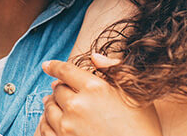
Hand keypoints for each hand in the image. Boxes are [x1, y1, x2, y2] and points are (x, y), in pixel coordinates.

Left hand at [37, 55, 161, 135]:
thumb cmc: (142, 127)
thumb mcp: (133, 93)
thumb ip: (113, 69)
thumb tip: (94, 57)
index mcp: (94, 88)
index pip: (66, 70)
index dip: (54, 66)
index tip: (47, 65)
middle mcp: (77, 105)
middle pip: (57, 89)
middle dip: (59, 87)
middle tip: (60, 89)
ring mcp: (68, 126)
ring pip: (49, 108)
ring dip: (51, 104)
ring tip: (53, 104)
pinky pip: (45, 128)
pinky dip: (46, 122)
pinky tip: (51, 122)